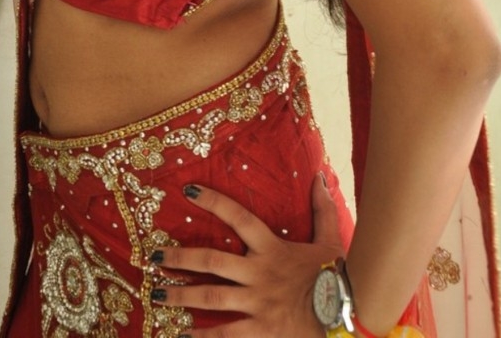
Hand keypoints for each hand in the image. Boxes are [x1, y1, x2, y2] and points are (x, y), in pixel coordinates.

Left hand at [149, 174, 344, 336]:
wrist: (347, 315)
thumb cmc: (336, 277)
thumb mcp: (331, 239)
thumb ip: (322, 209)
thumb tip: (319, 178)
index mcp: (272, 248)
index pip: (238, 217)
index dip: (213, 201)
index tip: (188, 190)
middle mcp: (259, 274)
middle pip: (211, 261)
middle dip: (179, 258)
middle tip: (152, 256)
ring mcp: (258, 304)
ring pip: (211, 297)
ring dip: (181, 295)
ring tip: (158, 294)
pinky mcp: (261, 331)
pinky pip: (226, 334)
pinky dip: (203, 336)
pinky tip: (183, 334)